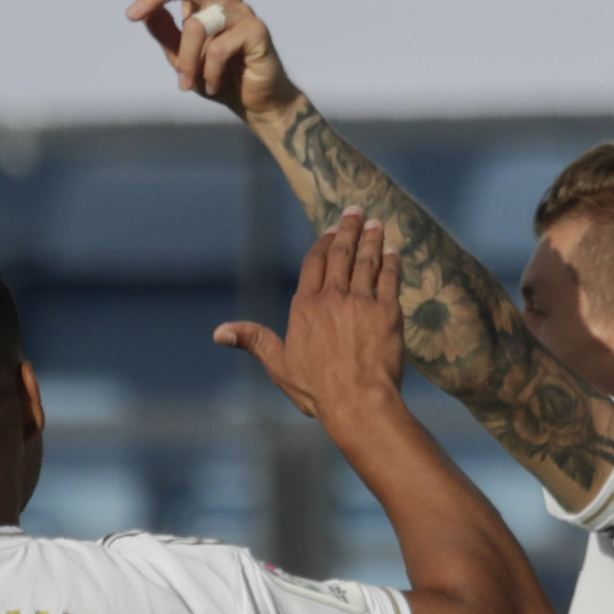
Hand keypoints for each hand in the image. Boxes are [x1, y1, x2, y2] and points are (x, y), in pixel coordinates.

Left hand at [126, 0, 300, 129]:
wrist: (254, 103)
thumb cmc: (216, 79)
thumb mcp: (181, 58)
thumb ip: (165, 35)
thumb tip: (143, 14)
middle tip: (133, 14)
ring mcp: (241, 8)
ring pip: (195, 26)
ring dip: (187, 61)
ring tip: (192, 83)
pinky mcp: (255, 27)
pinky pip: (216, 47)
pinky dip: (207, 71)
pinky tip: (214, 83)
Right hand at [214, 210, 403, 423]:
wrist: (357, 401)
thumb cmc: (317, 390)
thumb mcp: (279, 365)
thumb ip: (254, 341)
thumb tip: (219, 333)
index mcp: (305, 307)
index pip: (314, 263)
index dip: (323, 244)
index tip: (331, 230)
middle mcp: (333, 297)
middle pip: (341, 254)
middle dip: (348, 230)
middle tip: (355, 212)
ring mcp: (362, 302)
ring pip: (367, 261)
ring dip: (371, 239)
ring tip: (375, 223)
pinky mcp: (388, 312)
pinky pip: (390, 279)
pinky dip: (392, 262)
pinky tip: (394, 251)